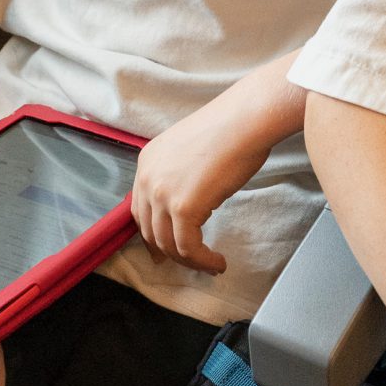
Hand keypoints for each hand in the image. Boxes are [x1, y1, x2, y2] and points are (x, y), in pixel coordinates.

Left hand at [131, 90, 275, 276]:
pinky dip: (202, 261)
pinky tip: (217, 262)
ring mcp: (162, 193)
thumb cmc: (230, 131)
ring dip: (190, 261)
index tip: (163, 251)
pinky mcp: (183, 207)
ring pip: (168, 244)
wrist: (244, 121)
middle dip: (167, 253)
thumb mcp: (189, 152)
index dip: (151, 235)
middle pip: (150, 230)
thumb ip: (179, 175)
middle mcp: (147, 178)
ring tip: (210, 265)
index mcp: (147, 162)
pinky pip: (188, 247)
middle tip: (186, 264)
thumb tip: (189, 201)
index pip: (140, 209)